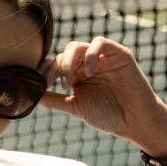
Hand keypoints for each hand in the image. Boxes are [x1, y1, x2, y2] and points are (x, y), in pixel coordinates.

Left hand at [39, 37, 166, 156]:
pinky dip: (91, 54)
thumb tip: (32, 95)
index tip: (39, 84)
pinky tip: (89, 72)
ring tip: (68, 83)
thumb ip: (54, 100)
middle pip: (63, 54)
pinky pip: (100, 43)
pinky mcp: (119, 54)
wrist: (134, 122)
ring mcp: (103, 58)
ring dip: (68, 62)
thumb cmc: (107, 116)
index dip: (45, 71)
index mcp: (77, 74)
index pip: (55, 63)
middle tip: (55, 85)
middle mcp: (88, 64)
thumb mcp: (75, 107)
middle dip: (55, 68)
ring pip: (78, 47)